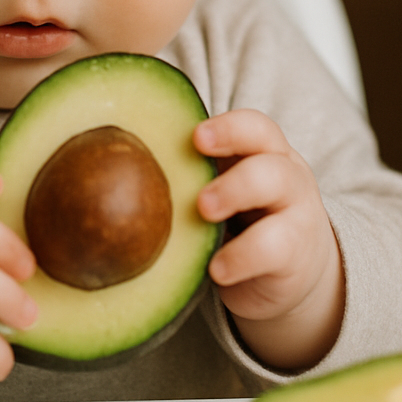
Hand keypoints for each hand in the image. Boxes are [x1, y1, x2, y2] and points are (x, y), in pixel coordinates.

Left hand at [193, 109, 344, 370]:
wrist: (290, 275)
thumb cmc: (238, 223)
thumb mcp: (217, 194)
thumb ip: (185, 178)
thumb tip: (105, 163)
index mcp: (260, 152)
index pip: (252, 125)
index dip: (226, 126)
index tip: (193, 136)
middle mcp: (284, 172)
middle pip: (266, 143)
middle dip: (230, 146)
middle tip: (193, 161)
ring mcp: (296, 209)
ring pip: (277, 184)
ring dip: (235, 192)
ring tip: (202, 212)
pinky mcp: (295, 252)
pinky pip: (273, 247)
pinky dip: (241, 257)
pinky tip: (216, 269)